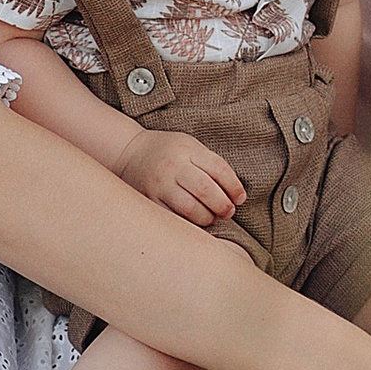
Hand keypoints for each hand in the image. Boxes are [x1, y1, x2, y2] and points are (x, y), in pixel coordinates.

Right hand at [118, 130, 244, 227]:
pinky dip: (188, 223)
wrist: (129, 152)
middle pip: (206, 189)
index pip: (218, 169)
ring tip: (213, 218)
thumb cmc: (167, 150)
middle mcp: (174, 166)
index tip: (240, 198)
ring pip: (190, 207)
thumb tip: (233, 191)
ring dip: (207, 217)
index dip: (234, 186)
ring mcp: (160, 185)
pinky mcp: (149, 200)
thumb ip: (208, 163)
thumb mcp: (189, 146)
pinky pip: (173, 217)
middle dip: (222, 205)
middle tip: (229, 212)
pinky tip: (195, 223)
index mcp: (188, 150)